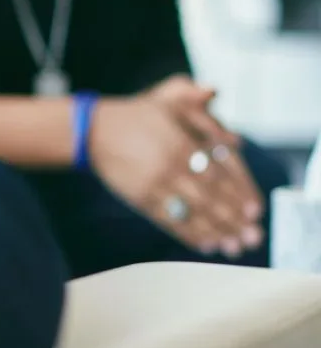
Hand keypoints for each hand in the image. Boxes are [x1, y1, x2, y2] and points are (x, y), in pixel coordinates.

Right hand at [88, 79, 262, 258]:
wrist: (93, 131)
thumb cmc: (135, 115)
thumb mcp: (167, 101)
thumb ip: (198, 106)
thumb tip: (230, 127)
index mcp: (181, 142)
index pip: (220, 172)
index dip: (240, 192)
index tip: (255, 209)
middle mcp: (170, 165)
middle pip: (210, 196)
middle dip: (234, 219)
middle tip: (253, 236)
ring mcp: (154, 183)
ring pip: (192, 211)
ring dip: (216, 231)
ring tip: (234, 246)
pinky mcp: (139, 197)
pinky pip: (168, 219)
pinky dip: (188, 234)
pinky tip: (205, 244)